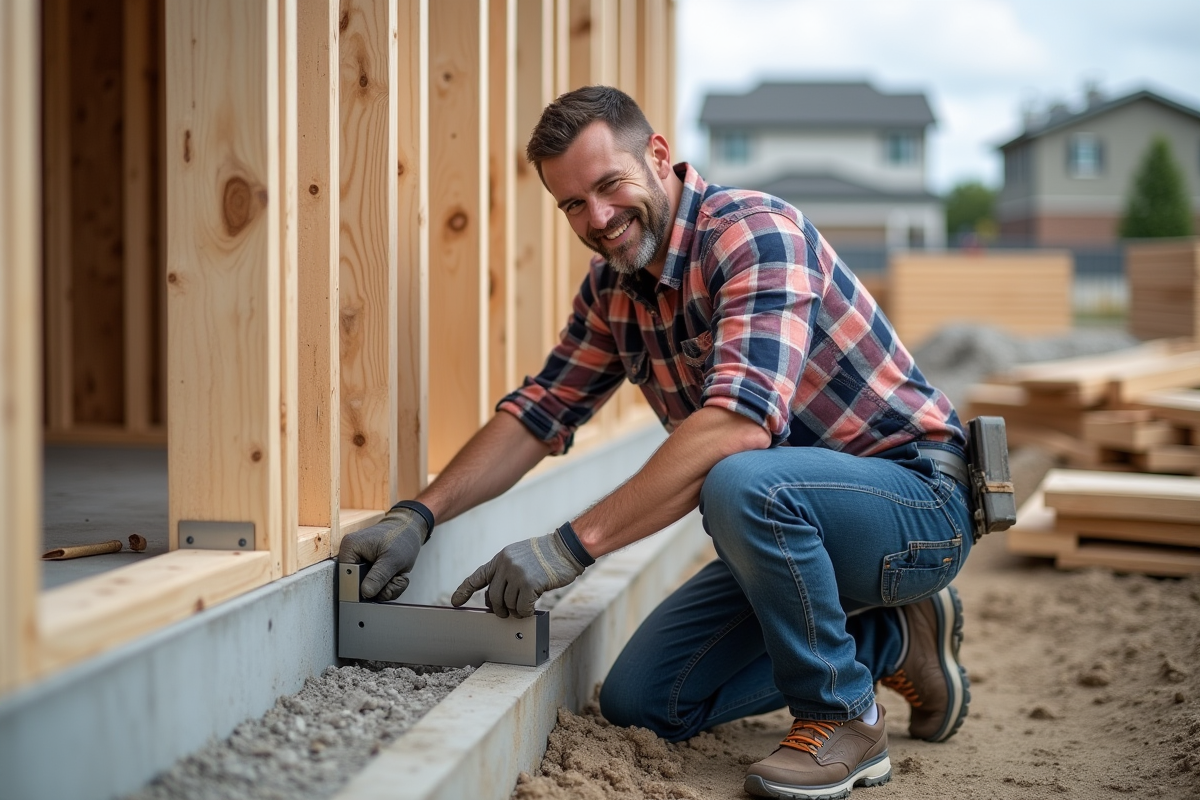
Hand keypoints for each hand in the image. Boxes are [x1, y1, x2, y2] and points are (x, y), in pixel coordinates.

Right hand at [337, 505, 428, 600]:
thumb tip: (365, 593)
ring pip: (369, 590)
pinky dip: (388, 585)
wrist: (409, 530)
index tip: (381, 585)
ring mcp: (358, 564)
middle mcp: (350, 556)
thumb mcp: (393, 559)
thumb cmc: (402, 537)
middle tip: (395, 577)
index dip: (363, 588)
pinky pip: (375, 587)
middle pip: (358, 588)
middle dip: (381, 589)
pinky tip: (394, 575)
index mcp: (350, 548)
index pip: (346, 579)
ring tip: (397, 574)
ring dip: (387, 587)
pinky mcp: (366, 569)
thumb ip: (378, 577)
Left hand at [451, 528, 586, 617]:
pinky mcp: (529, 583)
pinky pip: (522, 608)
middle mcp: (505, 565)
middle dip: (499, 609)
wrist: (566, 549)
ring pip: (507, 604)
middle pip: (493, 597)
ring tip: (525, 608)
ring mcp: (517, 574)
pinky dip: (526, 612)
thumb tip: (498, 599)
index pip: (478, 576)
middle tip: (506, 614)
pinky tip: (533, 607)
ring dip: (516, 611)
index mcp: (501, 558)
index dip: (465, 590)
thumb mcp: (521, 557)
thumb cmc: (547, 556)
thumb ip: (507, 573)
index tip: (455, 602)